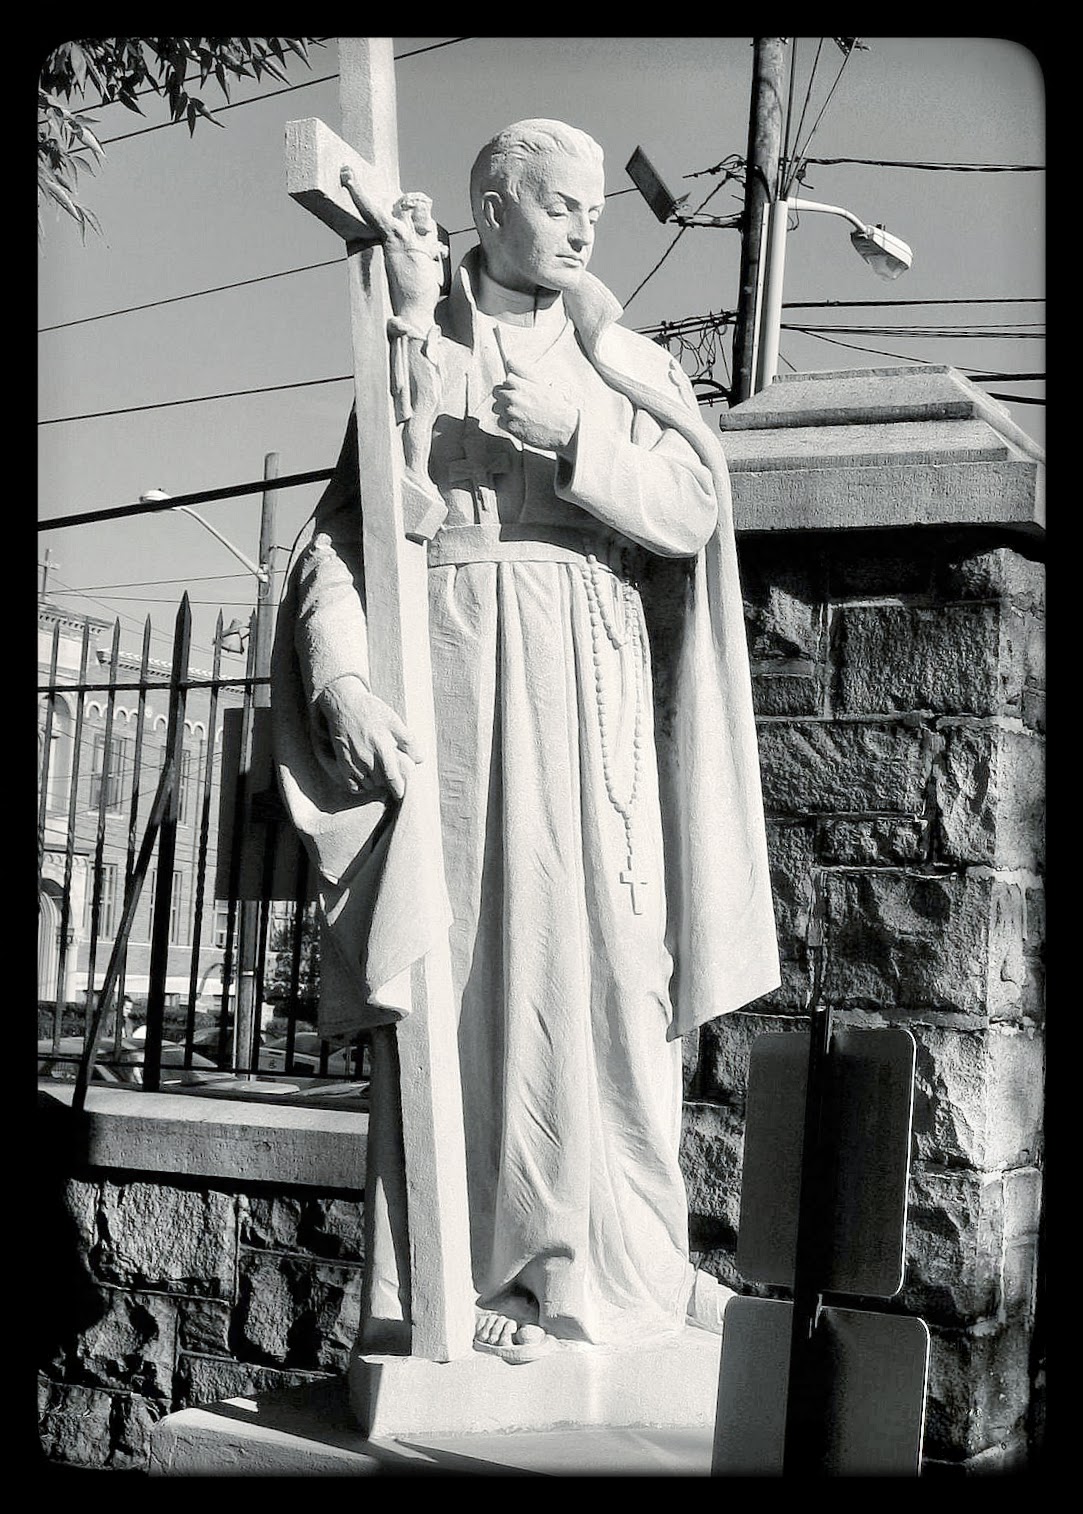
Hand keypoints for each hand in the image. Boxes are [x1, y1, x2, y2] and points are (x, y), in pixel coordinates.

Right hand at [314, 676, 421, 800]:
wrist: (343, 704)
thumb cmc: (371, 711)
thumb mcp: (394, 720)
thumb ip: (408, 740)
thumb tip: (420, 759)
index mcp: (381, 747)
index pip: (392, 777)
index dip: (398, 788)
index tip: (402, 794)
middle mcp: (366, 757)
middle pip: (380, 782)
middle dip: (388, 782)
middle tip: (392, 775)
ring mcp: (353, 761)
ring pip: (367, 784)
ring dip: (375, 783)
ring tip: (380, 774)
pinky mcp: (342, 762)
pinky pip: (352, 784)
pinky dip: (360, 785)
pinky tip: (366, 777)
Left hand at [492, 362, 578, 453]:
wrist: (564, 427)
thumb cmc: (555, 405)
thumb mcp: (541, 383)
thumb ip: (522, 371)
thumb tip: (509, 361)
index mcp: (520, 384)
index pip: (506, 380)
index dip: (513, 385)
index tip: (521, 391)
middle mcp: (513, 397)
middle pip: (497, 393)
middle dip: (506, 396)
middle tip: (520, 403)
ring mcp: (510, 412)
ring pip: (496, 407)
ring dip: (504, 409)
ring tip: (520, 413)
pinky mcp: (510, 427)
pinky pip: (500, 421)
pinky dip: (507, 422)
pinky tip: (520, 422)